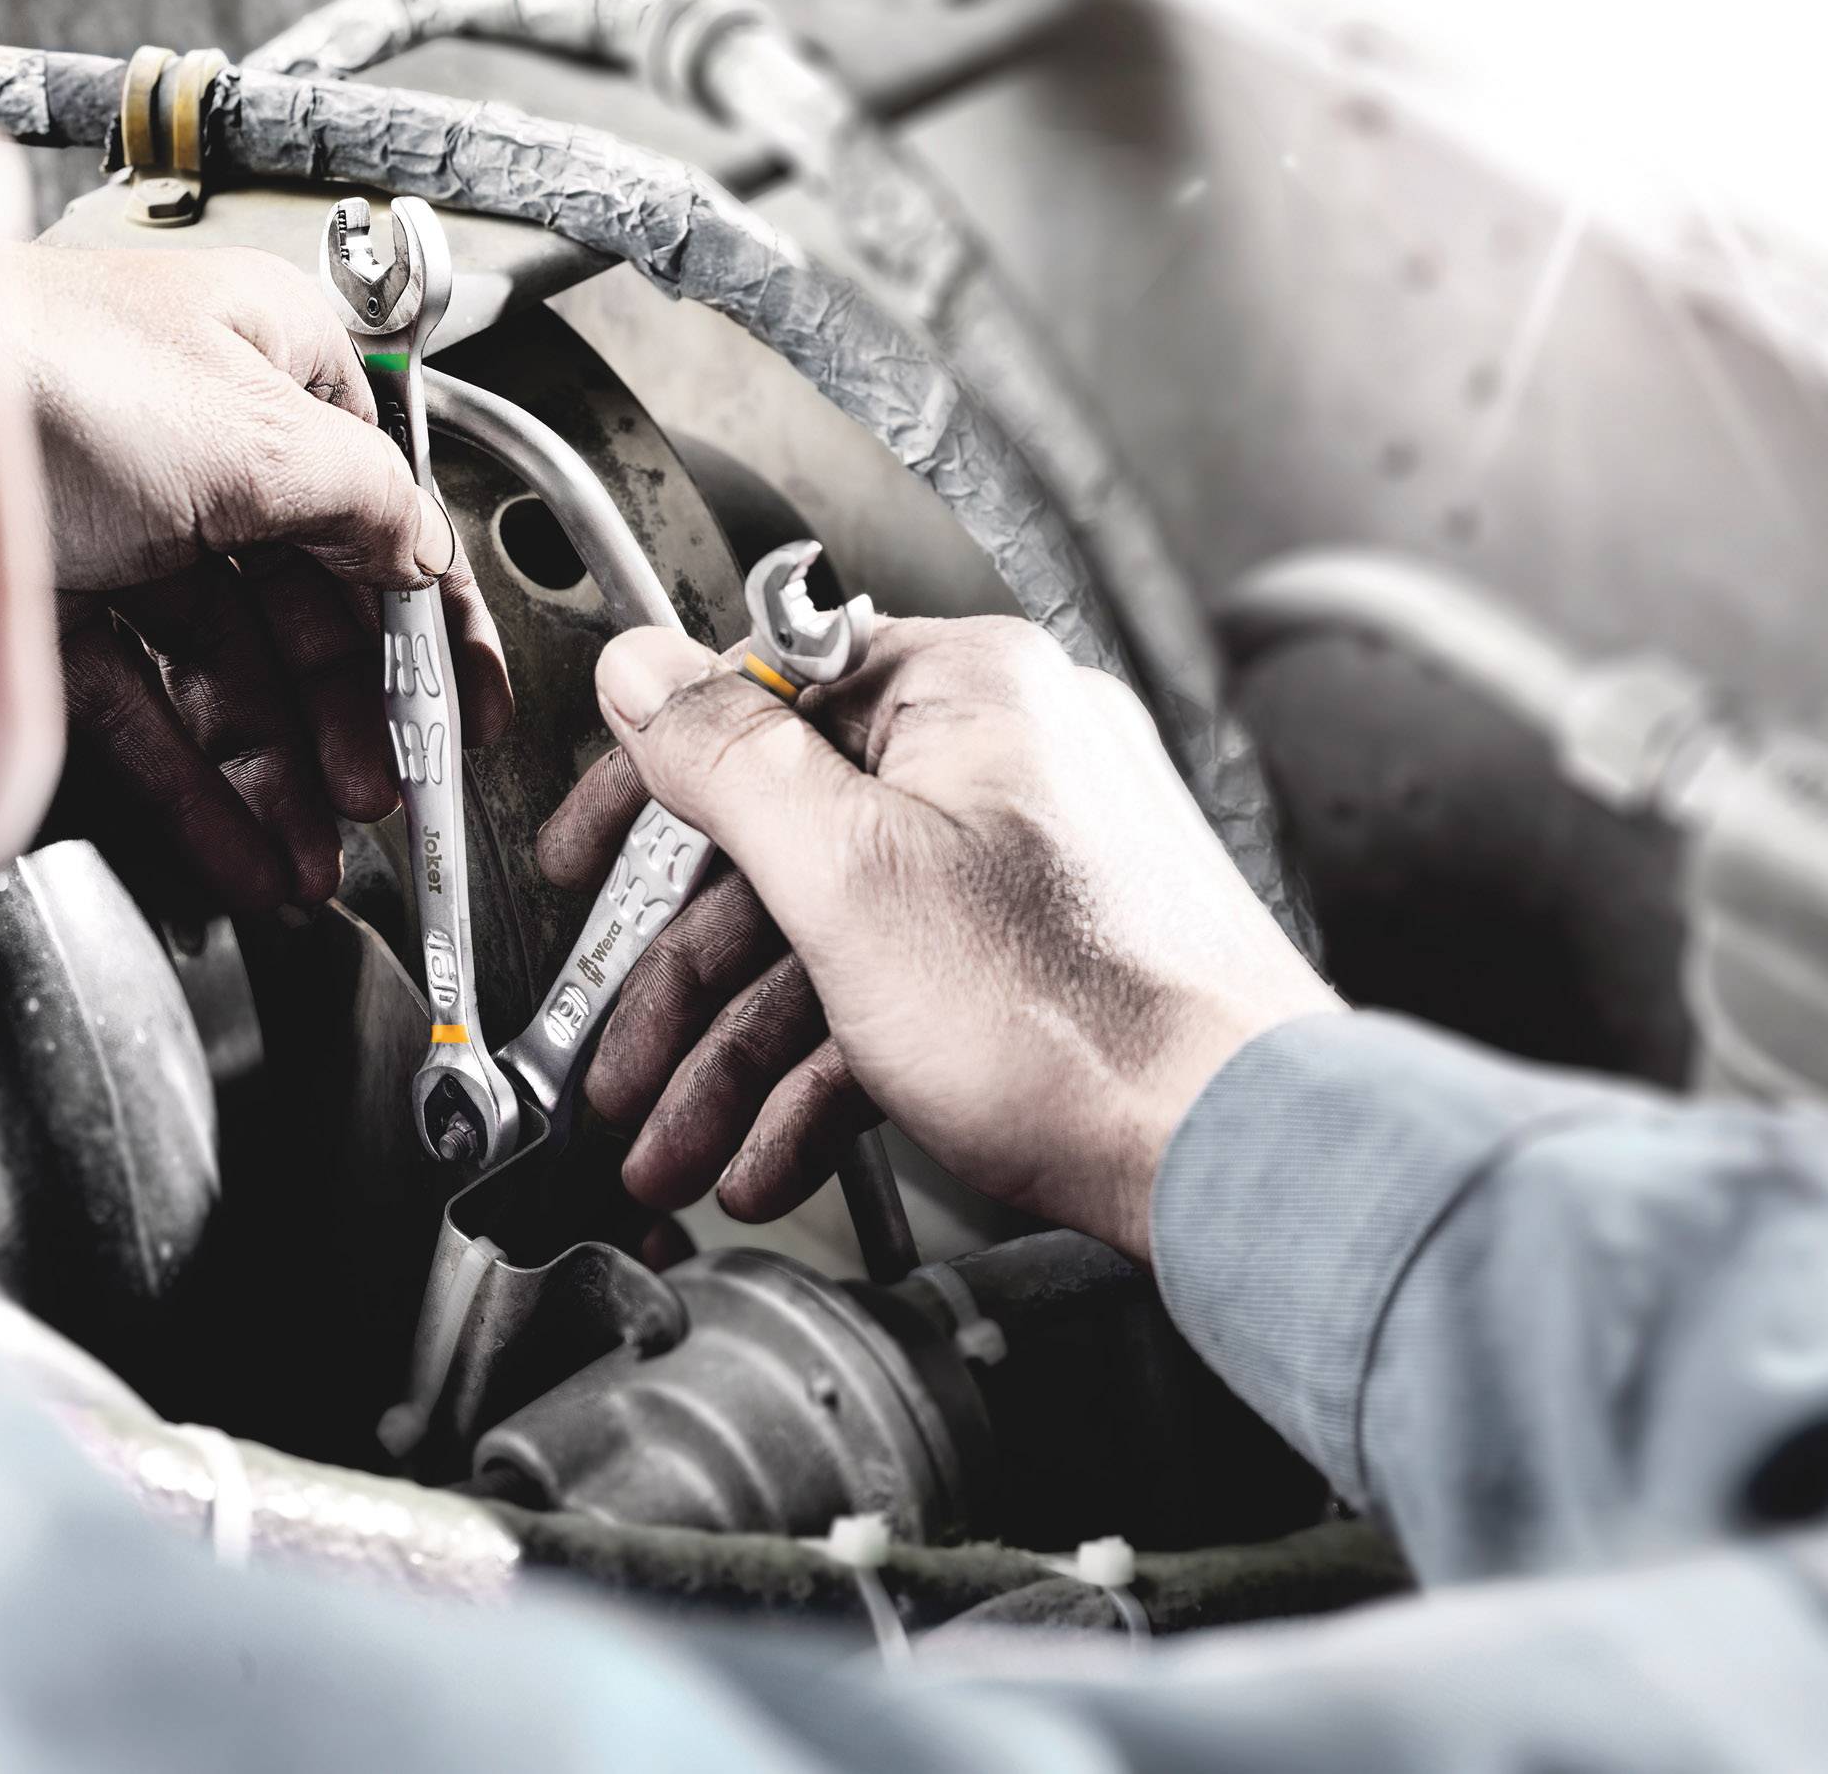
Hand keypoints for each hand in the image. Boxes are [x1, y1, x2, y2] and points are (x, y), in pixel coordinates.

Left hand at [8, 243, 510, 912]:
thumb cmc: (49, 370)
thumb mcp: (261, 433)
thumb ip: (372, 510)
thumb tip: (427, 559)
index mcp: (267, 365)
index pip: (382, 511)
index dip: (433, 621)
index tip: (464, 712)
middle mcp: (200, 444)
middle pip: (306, 608)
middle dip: (348, 723)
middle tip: (380, 804)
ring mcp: (124, 529)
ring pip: (227, 675)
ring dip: (278, 777)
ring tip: (310, 861)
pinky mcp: (50, 605)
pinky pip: (147, 712)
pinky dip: (197, 788)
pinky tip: (241, 853)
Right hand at [547, 616, 1336, 1259]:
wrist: (1239, 1160)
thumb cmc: (1082, 1018)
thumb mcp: (848, 875)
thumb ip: (728, 756)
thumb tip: (643, 667)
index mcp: (964, 693)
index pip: (759, 700)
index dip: (648, 794)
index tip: (589, 860)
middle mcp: (1000, 760)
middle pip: (783, 849)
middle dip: (683, 985)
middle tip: (615, 1055)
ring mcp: (1024, 865)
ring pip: (831, 943)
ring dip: (735, 1058)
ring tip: (674, 1143)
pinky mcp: (1038, 959)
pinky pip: (896, 997)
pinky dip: (824, 1077)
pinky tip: (771, 1156)